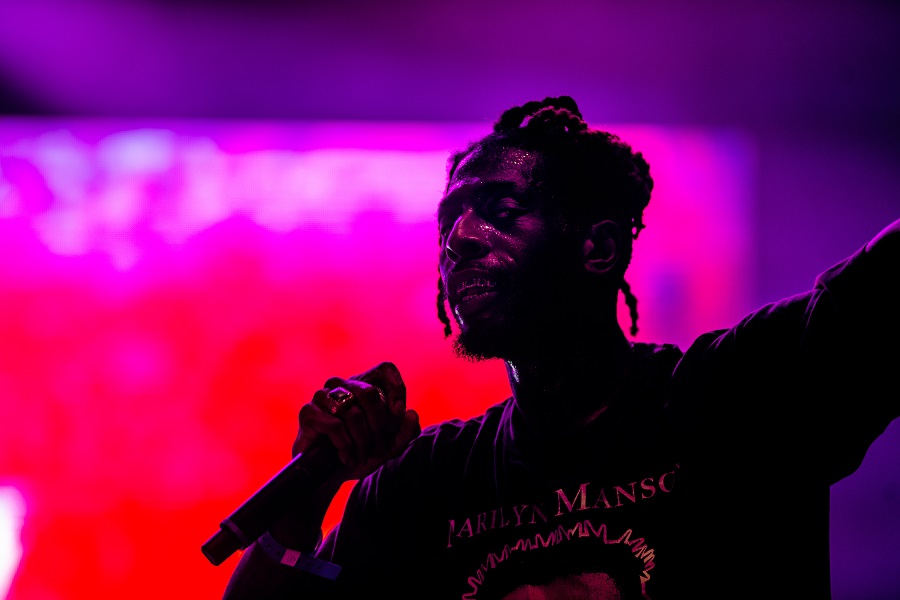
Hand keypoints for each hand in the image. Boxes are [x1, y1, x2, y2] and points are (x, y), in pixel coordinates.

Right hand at [292, 361, 420, 482]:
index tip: (398, 413)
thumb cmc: (363, 454)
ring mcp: (323, 396)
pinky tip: (347, 457)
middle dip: (379, 426)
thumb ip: (406, 432)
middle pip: (369, 393)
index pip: (385, 369)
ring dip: (362, 441)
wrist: (332, 476)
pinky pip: (335, 426)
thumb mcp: (391, 446)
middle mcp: (343, 385)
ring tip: (361, 456)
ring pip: (353, 413)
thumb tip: (412, 413)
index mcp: (364, 385)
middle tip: (378, 448)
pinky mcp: (308, 412)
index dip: (395, 388)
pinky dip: (346, 446)